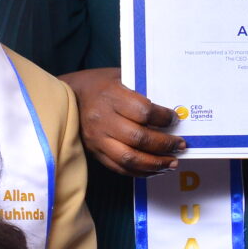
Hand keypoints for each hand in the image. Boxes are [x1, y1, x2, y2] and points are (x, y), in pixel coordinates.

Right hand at [66, 67, 181, 177]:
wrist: (66, 98)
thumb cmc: (100, 85)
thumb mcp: (120, 76)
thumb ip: (143, 89)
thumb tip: (173, 105)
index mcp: (111, 97)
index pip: (143, 111)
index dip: (163, 118)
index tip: (175, 119)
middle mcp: (103, 120)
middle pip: (139, 138)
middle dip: (165, 144)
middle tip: (180, 145)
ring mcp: (97, 139)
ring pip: (130, 158)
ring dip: (155, 164)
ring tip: (172, 162)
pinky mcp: (95, 152)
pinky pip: (119, 168)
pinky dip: (141, 172)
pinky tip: (156, 169)